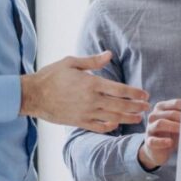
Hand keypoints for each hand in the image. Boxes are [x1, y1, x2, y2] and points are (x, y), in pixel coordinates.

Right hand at [20, 51, 149, 131]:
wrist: (33, 95)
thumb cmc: (51, 75)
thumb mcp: (71, 62)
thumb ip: (93, 61)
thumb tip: (110, 54)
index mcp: (91, 83)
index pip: (119, 89)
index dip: (134, 93)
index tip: (145, 94)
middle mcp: (91, 100)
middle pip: (120, 105)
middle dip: (136, 106)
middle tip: (147, 107)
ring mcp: (85, 113)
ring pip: (113, 117)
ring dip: (128, 118)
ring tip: (139, 118)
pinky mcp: (79, 122)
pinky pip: (99, 127)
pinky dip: (110, 126)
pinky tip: (117, 125)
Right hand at [137, 98, 180, 170]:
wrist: (158, 150)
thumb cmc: (170, 133)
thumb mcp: (177, 124)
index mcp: (161, 107)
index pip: (175, 103)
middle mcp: (154, 115)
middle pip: (169, 113)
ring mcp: (150, 128)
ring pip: (160, 123)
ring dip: (173, 126)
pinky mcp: (149, 141)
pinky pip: (154, 140)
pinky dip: (162, 141)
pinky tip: (170, 142)